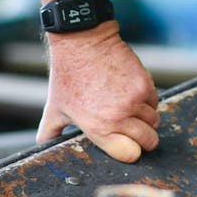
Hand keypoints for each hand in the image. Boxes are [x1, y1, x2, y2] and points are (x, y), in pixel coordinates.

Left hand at [37, 23, 159, 163]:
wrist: (82, 42)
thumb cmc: (67, 76)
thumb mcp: (55, 108)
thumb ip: (50, 132)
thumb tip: (41, 147)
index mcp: (98, 127)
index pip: (130, 154)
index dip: (130, 153)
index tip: (127, 147)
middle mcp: (119, 116)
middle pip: (148, 141)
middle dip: (144, 141)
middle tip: (135, 134)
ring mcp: (134, 99)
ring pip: (154, 122)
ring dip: (146, 121)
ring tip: (132, 113)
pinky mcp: (144, 83)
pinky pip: (155, 102)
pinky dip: (148, 103)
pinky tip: (134, 97)